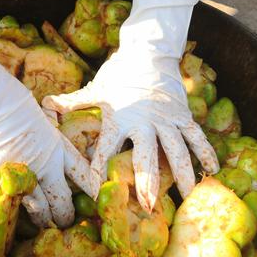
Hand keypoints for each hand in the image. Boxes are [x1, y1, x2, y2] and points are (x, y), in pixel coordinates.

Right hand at [0, 19, 93, 227]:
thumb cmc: (16, 106)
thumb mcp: (43, 121)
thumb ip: (48, 140)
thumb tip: (47, 148)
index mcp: (59, 151)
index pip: (83, 175)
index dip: (91, 189)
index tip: (96, 199)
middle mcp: (45, 169)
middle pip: (61, 202)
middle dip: (64, 216)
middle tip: (64, 222)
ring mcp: (23, 179)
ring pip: (37, 210)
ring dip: (41, 219)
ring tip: (43, 224)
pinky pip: (4, 206)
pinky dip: (5, 214)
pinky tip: (7, 223)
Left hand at [43, 0, 218, 210]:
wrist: (148, 49)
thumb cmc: (118, 72)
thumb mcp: (95, 89)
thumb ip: (73, 101)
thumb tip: (45, 105)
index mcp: (119, 118)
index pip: (106, 149)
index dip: (100, 170)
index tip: (97, 192)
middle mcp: (144, 122)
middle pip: (147, 157)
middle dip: (148, 183)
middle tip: (149, 207)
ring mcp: (167, 119)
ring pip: (178, 151)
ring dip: (182, 175)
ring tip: (186, 199)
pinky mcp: (183, 114)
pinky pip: (196, 136)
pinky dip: (205, 152)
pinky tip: (211, 171)